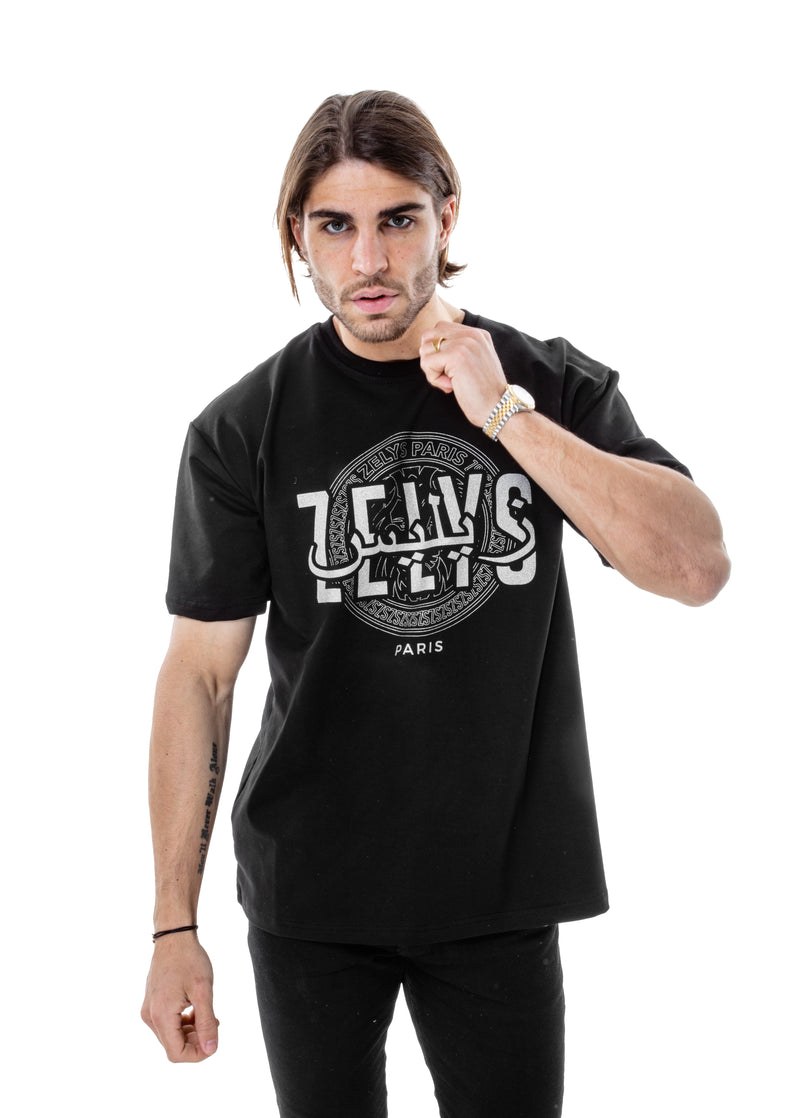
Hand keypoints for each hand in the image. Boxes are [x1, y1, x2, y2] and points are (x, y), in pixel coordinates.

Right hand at [141, 934, 218, 1061]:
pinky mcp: (152, 1003)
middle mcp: (150, 1016)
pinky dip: (184, 1023)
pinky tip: (196, 1009)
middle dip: (196, 1041)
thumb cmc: (189, 959)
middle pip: (174, 1046)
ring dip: (191, 1032)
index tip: (214, 1040)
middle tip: (215, 1023)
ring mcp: (149, 1010)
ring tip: (208, 1014)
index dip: (197, 1054)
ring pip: (171, 1036)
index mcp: (161, 1015)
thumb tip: (211, 1050)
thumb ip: (206, 1022)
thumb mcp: (203, 991)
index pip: (176, 1053)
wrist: (174, 936)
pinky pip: (168, 1024)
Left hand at [419, 322, 507, 427]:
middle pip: (429, 335)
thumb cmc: (483, 393)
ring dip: (432, 370)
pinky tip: (450, 386)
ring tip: (450, 381)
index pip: (440, 328)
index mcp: (477, 334)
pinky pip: (427, 362)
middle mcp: (472, 334)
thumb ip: (459, 350)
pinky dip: (433, 378)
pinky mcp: (456, 355)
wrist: (498, 408)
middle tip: (445, 376)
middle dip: (430, 357)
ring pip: (425, 349)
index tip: (451, 369)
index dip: (437, 351)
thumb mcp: (474, 363)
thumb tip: (427, 347)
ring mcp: (465, 343)